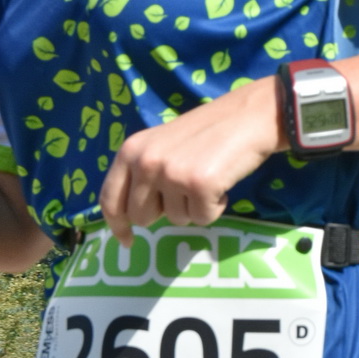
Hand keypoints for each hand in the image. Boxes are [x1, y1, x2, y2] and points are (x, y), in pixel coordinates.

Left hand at [99, 77, 283, 245]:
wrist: (248, 116)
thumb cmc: (207, 133)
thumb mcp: (161, 146)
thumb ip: (142, 173)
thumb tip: (133, 217)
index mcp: (130, 150)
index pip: (110, 199)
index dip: (117, 225)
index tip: (127, 241)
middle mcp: (146, 162)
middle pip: (142, 217)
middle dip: (165, 212)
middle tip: (185, 190)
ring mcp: (171, 174)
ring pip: (176, 220)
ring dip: (194, 207)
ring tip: (207, 177)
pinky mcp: (199, 185)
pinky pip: (203, 219)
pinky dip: (216, 207)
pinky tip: (221, 182)